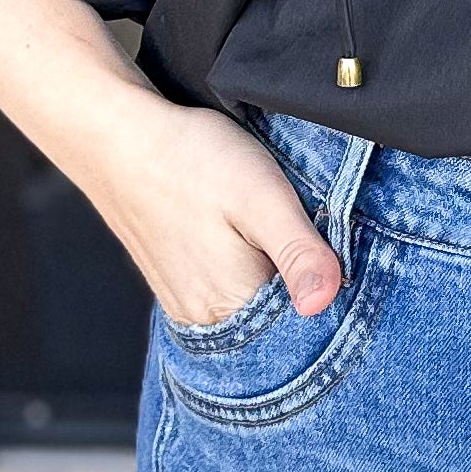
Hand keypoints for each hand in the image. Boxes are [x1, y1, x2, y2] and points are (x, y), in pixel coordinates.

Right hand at [0, 0, 344, 334]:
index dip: (339, 304)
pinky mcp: (179, 288)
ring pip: (255, 313)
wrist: (119, 137)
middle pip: (280, 328)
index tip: (351, 267)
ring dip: (280, 288)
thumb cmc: (190, 160)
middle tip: (322, 245)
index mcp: (232, 306)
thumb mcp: (261, 196)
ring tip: (286, 242)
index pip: (307, 334)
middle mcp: (207, 320)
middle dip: (310, 296)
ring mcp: (189, 307)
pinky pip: (230, 301)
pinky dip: (252, 281)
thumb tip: (325, 303)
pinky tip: (255, 248)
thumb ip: (297, 251)